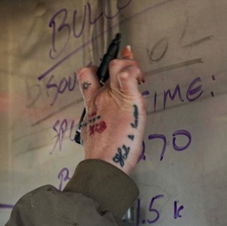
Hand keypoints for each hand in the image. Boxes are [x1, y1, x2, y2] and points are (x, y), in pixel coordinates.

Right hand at [76, 45, 146, 173]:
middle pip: (106, 66)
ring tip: (139, 78)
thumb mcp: (95, 133)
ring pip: (119, 65)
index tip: (111, 68)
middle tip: (132, 72)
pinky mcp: (129, 99)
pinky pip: (129, 75)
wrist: (103, 163)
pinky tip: (139, 79)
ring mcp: (113, 97)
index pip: (87, 76)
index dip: (98, 67)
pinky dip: (134, 71)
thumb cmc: (102, 155)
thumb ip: (100, 121)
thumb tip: (108, 123)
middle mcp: (100, 97)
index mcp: (92, 105)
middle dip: (121, 63)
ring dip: (131, 65)